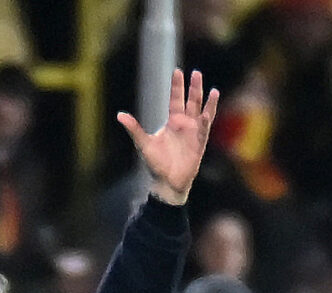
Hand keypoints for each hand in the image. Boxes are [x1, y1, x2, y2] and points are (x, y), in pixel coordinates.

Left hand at [118, 69, 219, 205]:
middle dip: (194, 88)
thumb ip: (134, 128)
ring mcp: (193, 134)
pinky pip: (204, 130)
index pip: (175, 99)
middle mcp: (184, 125)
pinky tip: (207, 111)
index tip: (178, 71)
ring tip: (212, 89)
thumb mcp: (143, 144)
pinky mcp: (199, 145)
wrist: (167, 183)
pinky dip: (206, 121)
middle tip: (196, 73)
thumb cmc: (156, 164)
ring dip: (205, 102)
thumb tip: (119, 115)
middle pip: (191, 102)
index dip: (177, 86)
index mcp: (172, 122)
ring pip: (201, 113)